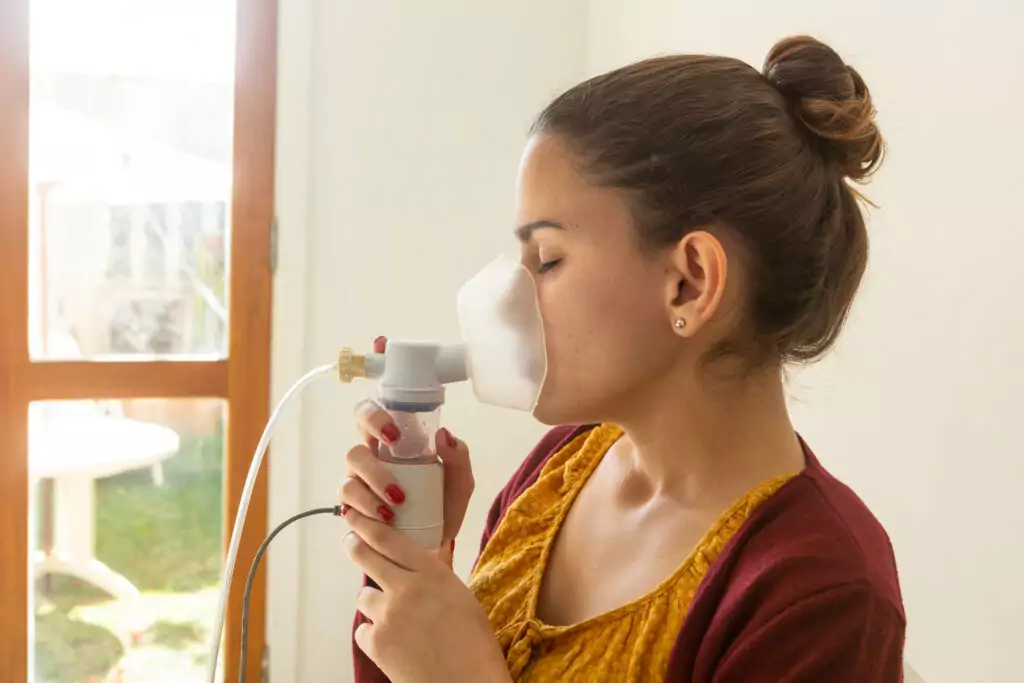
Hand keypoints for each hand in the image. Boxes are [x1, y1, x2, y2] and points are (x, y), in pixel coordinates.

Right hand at [339, 335, 474, 564]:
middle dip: (373, 421)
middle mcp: (377, 448)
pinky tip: (385, 516)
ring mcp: (361, 475)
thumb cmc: (443, 508)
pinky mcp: (352, 504)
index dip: (379, 366)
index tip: (382, 345)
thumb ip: (460, 459)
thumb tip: (445, 435)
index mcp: (401, 435)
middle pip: (360, 416)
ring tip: (397, 499)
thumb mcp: (461, 483)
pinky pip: (347, 497)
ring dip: (374, 477)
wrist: (431, 549)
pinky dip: (365, 505)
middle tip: (393, 440)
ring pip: (352, 458)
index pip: (387, 396)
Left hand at [343, 507, 511, 682]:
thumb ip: (440, 572)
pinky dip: (374, 633)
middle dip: (355, 546)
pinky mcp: (375, 643)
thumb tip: (435, 549)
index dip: (368, 525)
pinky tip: (395, 643)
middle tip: (351, 543)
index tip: (356, 517)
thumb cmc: (473, 644)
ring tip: (398, 619)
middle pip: (365, 555)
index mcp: (432, 574)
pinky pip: (363, 628)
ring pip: (364, 596)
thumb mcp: (462, 597)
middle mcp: (406, 588)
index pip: (389, 539)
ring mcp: (388, 616)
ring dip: (375, 603)